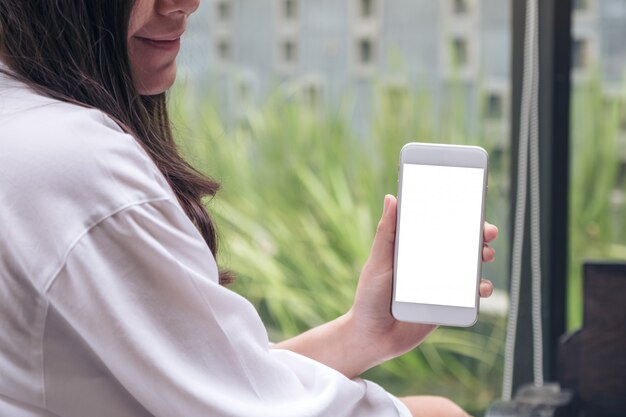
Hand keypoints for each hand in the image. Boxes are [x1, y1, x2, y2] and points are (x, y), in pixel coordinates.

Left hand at [346, 194, 497, 363]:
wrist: (373, 338)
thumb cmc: (369, 297)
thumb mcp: (378, 263)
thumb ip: (386, 233)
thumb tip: (391, 198)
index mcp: (413, 248)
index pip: (438, 225)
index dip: (457, 214)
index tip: (472, 204)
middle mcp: (429, 263)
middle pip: (459, 243)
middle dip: (478, 235)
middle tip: (487, 232)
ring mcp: (440, 283)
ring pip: (469, 266)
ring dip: (483, 257)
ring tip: (485, 256)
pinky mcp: (447, 304)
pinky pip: (470, 294)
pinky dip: (481, 288)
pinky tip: (481, 287)